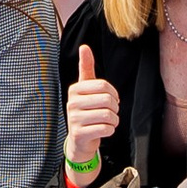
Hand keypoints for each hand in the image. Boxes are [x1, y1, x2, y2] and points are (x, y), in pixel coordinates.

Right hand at [63, 44, 118, 177]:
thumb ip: (86, 68)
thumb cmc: (85, 111)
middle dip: (115, 108)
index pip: (104, 86)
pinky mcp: (79, 133)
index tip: (111, 100)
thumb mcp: (85, 89)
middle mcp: (72, 103)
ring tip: (108, 121)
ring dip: (114, 120)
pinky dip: (110, 130)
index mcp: (75, 89)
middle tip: (110, 112)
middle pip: (107, 100)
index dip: (113, 94)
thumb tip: (84, 47)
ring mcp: (74, 119)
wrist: (79, 140)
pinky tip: (103, 130)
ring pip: (108, 115)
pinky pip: (106, 128)